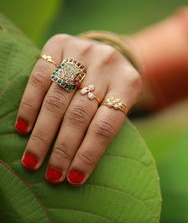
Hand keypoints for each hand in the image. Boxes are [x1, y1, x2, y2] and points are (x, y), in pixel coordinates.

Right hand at [15, 34, 140, 185]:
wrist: (109, 51)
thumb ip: (106, 124)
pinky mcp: (60, 43)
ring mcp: (84, 51)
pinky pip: (40, 78)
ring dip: (43, 134)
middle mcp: (107, 64)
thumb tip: (78, 166)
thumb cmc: (115, 87)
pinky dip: (30, 105)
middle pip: (80, 115)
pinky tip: (24, 127)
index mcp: (129, 83)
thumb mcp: (122, 102)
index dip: (88, 153)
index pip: (106, 125)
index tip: (74, 179)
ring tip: (33, 160)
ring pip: (58, 99)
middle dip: (63, 149)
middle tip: (51, 175)